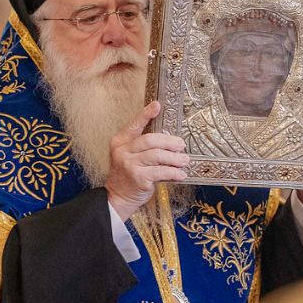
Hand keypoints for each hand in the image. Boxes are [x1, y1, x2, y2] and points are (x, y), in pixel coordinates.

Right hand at [104, 101, 189, 220]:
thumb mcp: (128, 156)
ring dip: (175, 158)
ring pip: (158, 156)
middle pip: (150, 140)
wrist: (118, 197)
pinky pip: (161, 172)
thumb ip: (142, 147)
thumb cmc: (128, 175)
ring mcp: (130, 165)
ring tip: (184, 160)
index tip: (157, 105)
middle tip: (181, 145)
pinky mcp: (139, 179)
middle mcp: (123, 152)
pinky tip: (180, 174)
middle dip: (169, 142)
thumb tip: (169, 139)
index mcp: (120, 142)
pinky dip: (174, 172)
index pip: (134, 125)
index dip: (146, 115)